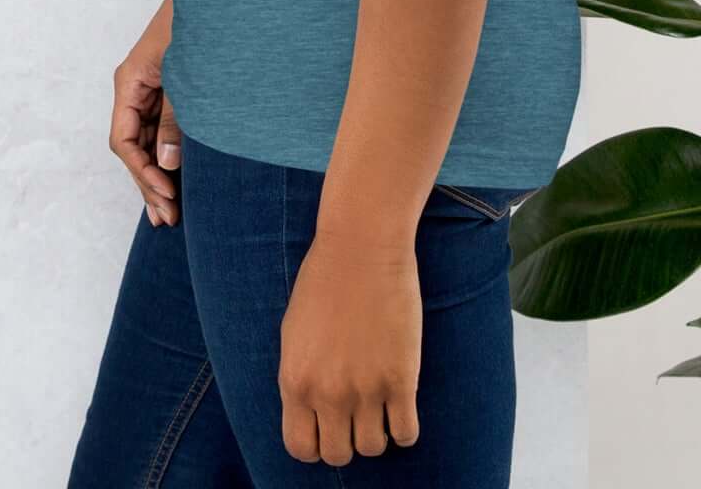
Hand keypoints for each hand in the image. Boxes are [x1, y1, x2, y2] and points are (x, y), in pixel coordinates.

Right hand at [109, 0, 180, 225]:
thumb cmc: (199, 23)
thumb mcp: (186, 74)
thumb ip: (176, 118)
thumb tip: (166, 163)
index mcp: (129, 81)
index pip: (123, 139)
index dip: (142, 171)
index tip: (167, 193)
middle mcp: (135, 87)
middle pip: (132, 146)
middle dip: (148, 182)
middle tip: (169, 218)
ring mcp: (151, 89)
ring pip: (146, 141)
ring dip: (158, 174)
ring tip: (170, 213)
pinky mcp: (169, 89)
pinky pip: (162, 128)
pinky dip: (169, 154)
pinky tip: (178, 179)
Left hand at [278, 226, 422, 462]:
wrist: (361, 246)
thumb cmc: (324, 280)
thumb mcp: (294, 333)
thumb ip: (300, 378)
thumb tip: (311, 411)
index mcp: (295, 381)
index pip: (301, 448)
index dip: (316, 443)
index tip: (328, 426)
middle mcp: (328, 393)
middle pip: (338, 455)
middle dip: (347, 440)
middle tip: (356, 415)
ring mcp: (366, 389)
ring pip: (373, 448)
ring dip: (377, 432)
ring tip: (380, 405)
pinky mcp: (401, 379)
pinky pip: (406, 434)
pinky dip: (405, 428)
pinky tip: (402, 404)